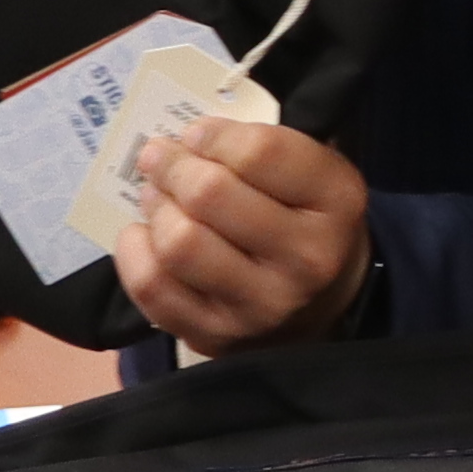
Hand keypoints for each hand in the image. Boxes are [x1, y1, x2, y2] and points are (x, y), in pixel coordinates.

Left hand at [113, 119, 372, 350]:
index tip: (197, 134)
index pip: (261, 153)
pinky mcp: (218, 336)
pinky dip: (135, 251)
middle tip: (160, 156)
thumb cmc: (308, 219)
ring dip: (156, 208)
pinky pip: (153, 287)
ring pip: (179, 243)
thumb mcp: (312, 170)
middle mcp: (307, 260)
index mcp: (337, 202)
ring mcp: (261, 306)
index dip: (214, 135)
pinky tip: (146, 235)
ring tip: (156, 196)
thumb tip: (183, 142)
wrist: (323, 304)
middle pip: (210, 195)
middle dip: (173, 166)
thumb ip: (262, 146)